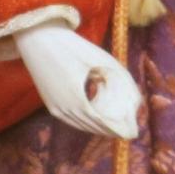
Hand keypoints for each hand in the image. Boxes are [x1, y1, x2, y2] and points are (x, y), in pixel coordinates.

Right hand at [14, 22, 140, 139]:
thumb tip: (136, 97)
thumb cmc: (72, 46)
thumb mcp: (100, 59)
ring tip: (115, 127)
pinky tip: (96, 118)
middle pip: (91, 126)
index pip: (100, 123)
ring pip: (80, 124)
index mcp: (75, 99)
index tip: (132, 133)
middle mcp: (63, 109)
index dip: (117, 129)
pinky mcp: (50, 103)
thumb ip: (120, 77)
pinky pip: (71, 118)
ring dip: (98, 127)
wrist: (38, 39)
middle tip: (128, 132)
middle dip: (111, 130)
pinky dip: (85, 121)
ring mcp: (54, 108)